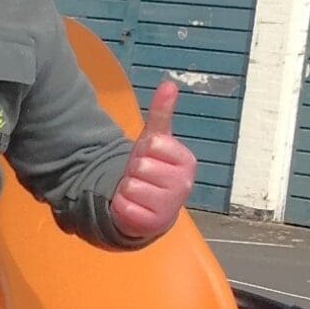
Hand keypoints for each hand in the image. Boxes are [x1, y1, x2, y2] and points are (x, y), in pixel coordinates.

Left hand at [108, 78, 195, 241]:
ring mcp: (170, 206)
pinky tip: (132, 207)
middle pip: (140, 165)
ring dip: (126, 189)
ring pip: (131, 186)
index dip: (143, 150)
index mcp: (187, 161)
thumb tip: (169, 83)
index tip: (149, 158)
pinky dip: (122, 206)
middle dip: (133, 170)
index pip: (152, 144)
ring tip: (137, 192)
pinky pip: (125, 207)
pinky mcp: (153, 225)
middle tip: (141, 177)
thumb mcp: (156, 140)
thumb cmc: (154, 169)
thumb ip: (162, 112)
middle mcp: (184, 184)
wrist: (149, 208)